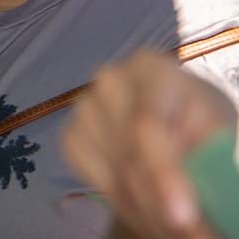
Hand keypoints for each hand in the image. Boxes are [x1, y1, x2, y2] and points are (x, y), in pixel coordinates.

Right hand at [60, 51, 236, 238]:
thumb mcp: (219, 137)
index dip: (163, 173)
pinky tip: (148, 207)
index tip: (182, 216)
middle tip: (189, 235)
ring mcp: (85, 107)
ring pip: (111, 173)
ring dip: (146, 209)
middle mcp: (110, 81)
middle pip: (126, 153)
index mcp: (151, 68)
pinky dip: (123, 204)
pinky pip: (93, 180)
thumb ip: (209, 163)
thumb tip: (193, 212)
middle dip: (158, 202)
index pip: (146, 123)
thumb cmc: (203, 128)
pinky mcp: (70, 134)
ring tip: (177, 224)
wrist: (177, 127)